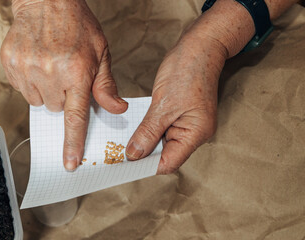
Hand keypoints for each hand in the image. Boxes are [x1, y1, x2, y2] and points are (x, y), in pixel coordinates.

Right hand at [0, 0, 127, 170]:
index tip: (70, 163)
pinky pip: (22, 88)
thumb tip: (117, 109)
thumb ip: (106, 85)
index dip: (72, 143)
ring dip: (46, 90)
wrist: (47, 1)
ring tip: (51, 66)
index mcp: (76, 72)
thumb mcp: (101, 52)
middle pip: (56, 109)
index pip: (75, 117)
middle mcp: (50, 73)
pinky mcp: (11, 63)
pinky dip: (30, 81)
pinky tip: (38, 62)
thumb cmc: (78, 25)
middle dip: (63, 98)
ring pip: (38, 100)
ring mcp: (27, 68)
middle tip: (66, 76)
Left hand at [126, 31, 226, 173]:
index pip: (168, 162)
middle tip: (119, 150)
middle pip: (165, 155)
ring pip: (162, 142)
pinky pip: (163, 128)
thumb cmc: (187, 70)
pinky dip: (149, 129)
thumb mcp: (163, 104)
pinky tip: (135, 126)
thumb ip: (148, 132)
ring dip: (145, 140)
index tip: (124, 163)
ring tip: (125, 138)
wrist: (200, 46)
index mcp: (196, 134)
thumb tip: (135, 154)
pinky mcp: (181, 115)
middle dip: (144, 153)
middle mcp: (195, 133)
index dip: (146, 165)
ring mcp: (189, 124)